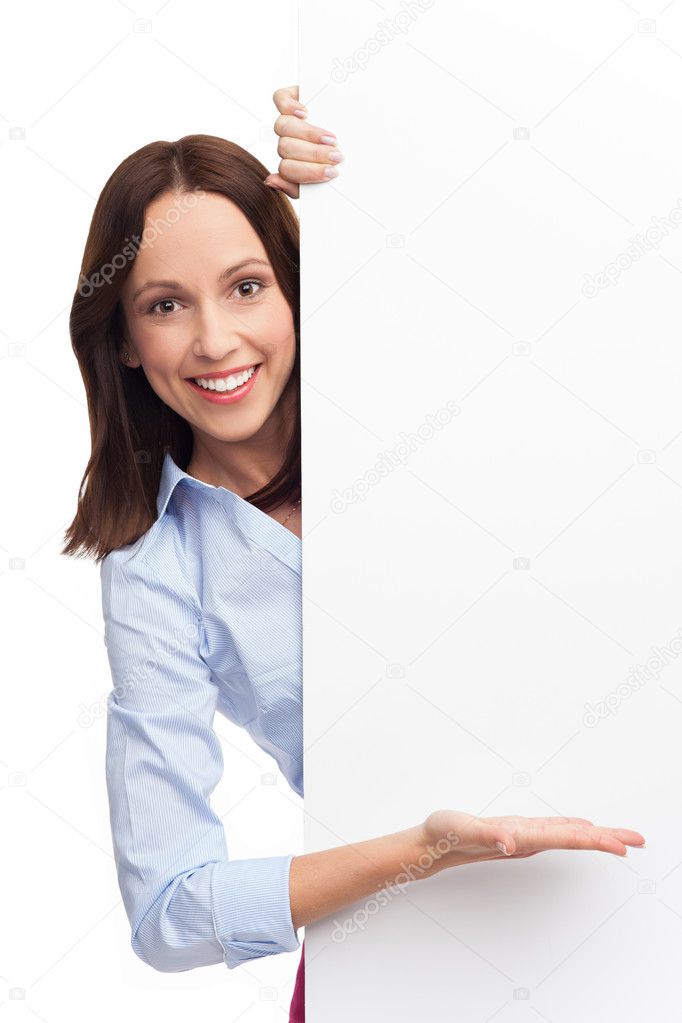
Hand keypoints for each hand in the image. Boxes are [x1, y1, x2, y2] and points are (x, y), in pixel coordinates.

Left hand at [263, 85, 342, 198]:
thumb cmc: (348, 155)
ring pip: (283, 127)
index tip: (330, 172)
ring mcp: (289, 119)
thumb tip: (271, 180)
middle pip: (285, 149)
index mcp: (294, 163)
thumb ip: (304, 185)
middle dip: (314, 155)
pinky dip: (289, 106)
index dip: (305, 173)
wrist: (361, 124)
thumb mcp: (334, 172)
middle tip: (337, 157)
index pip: (287, 171)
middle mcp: (288, 141)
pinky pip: (280, 99)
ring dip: (309, 134)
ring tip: (332, 138)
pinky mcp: (292, 98)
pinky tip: (304, 113)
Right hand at [417, 809, 645, 877]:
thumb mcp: (465, 829)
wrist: (432, 844)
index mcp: (523, 837)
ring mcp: (524, 836)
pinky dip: (573, 827)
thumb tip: (510, 843)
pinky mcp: (517, 830)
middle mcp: (528, 839)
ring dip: (596, 835)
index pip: (568, 838)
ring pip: (568, 834)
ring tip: (621, 837)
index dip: (597, 841)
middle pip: (576, 838)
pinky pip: (553, 829)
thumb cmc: (446, 834)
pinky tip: (581, 826)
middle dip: (608, 839)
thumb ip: (488, 835)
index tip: (623, 847)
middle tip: (640, 841)